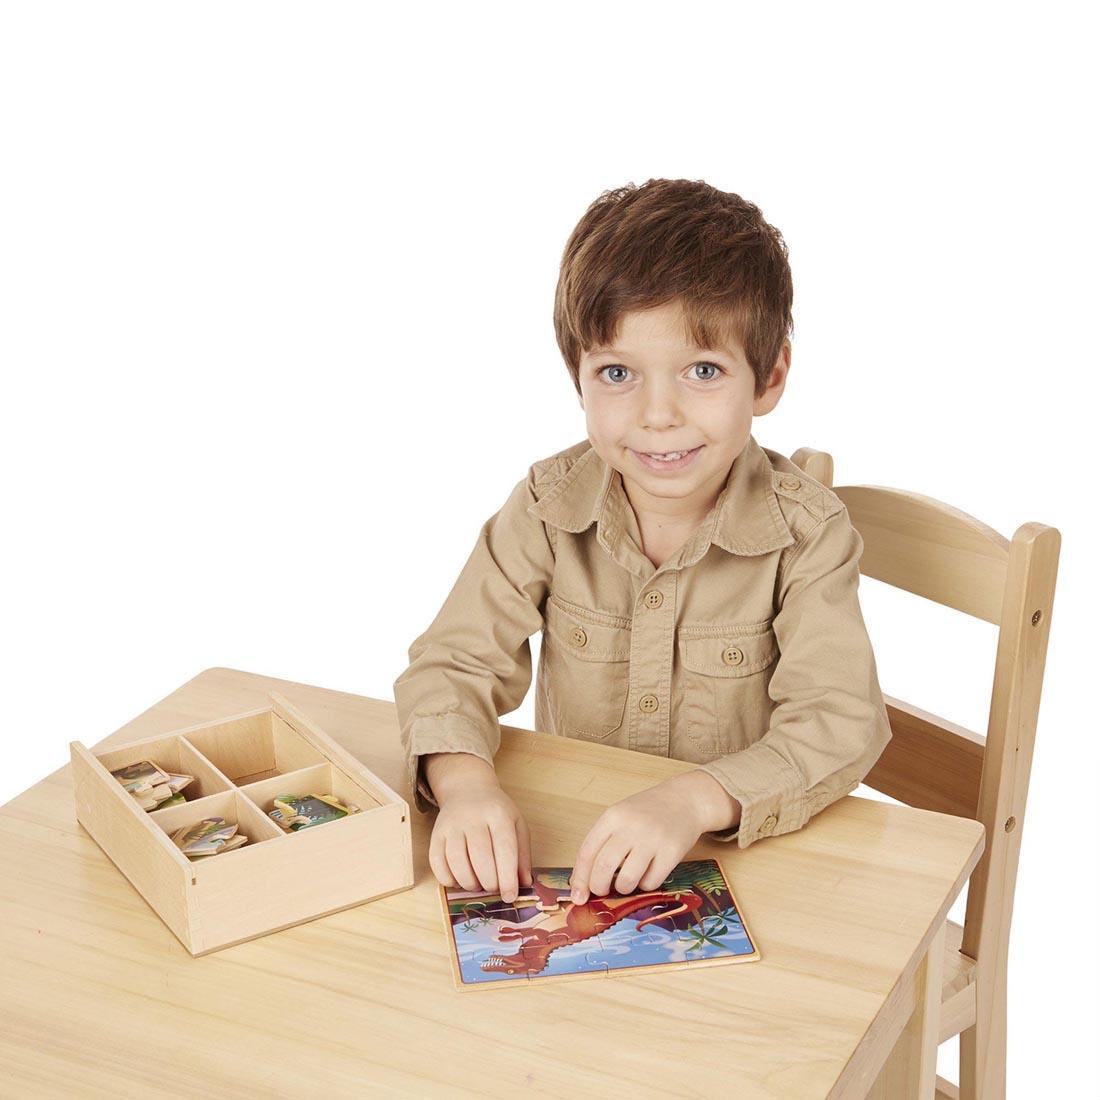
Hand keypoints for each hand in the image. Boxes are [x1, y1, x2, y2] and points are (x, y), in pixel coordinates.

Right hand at [424, 754, 532, 903]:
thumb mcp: (517, 825)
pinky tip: (460, 880)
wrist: (468, 790)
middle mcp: (473, 818)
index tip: (509, 896)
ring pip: (457, 863)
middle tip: (494, 888)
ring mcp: (452, 825)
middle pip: (480, 858)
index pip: (505, 850)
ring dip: (469, 883)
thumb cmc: (496, 812)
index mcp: (498, 815)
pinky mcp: (436, 834)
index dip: (507, 878)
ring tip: (478, 884)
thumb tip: (524, 883)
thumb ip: (522, 855)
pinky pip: (437, 863)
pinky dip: (448, 879)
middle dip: (489, 883)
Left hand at [569, 770, 739, 903]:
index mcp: (613, 817)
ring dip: (622, 889)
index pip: (587, 852)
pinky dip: (645, 886)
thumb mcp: (621, 816)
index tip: (578, 896)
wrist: (685, 800)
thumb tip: (584, 881)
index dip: (579, 879)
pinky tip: (647, 874)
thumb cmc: (648, 811)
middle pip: (603, 867)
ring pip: (626, 880)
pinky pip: (650, 882)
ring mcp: (652, 839)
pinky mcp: (671, 853)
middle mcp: (630, 827)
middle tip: (602, 891)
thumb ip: (603, 841)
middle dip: (598, 887)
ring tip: (626, 881)